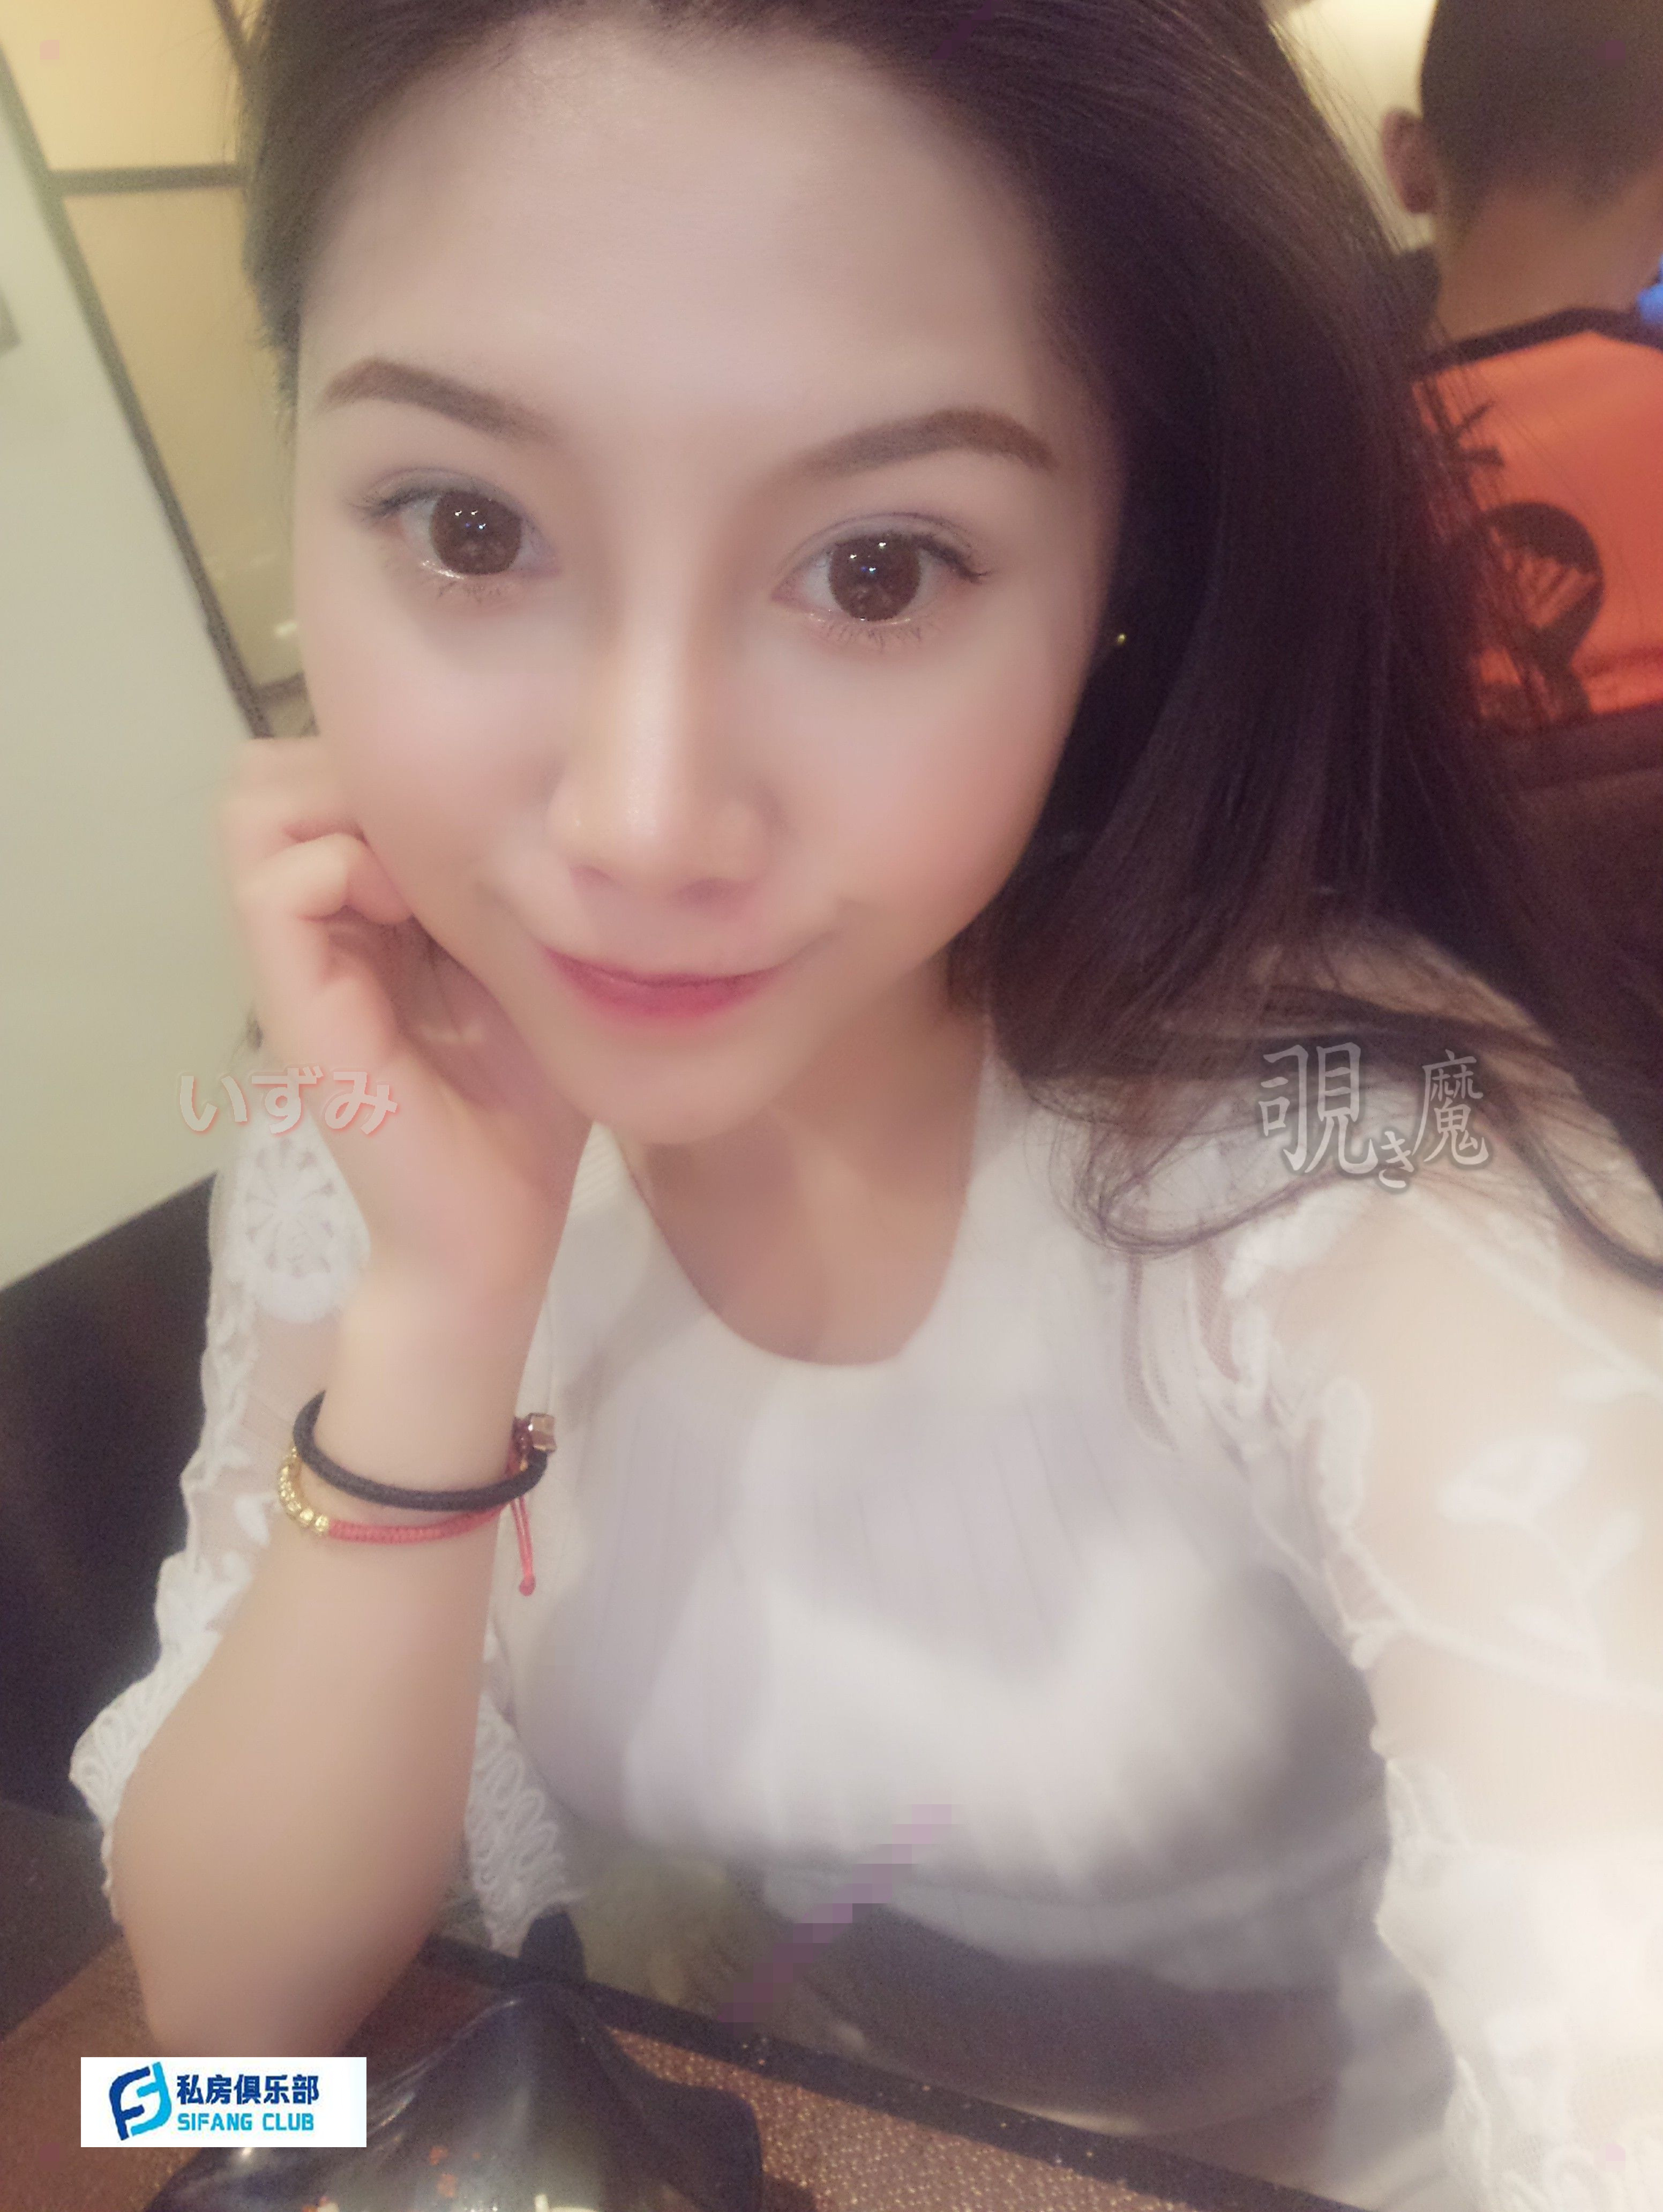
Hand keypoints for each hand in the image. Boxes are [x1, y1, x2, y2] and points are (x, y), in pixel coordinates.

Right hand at [220, 737, 592, 1301]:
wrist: (494, 1231)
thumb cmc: (526, 1108)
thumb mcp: (534, 968)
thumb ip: (515, 890)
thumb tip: (538, 796)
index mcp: (368, 912)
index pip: (321, 774)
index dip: (384, 767)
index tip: (467, 813)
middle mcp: (319, 927)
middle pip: (273, 776)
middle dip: (353, 773)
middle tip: (436, 834)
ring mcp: (297, 964)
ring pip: (254, 810)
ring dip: (339, 810)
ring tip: (418, 871)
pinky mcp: (297, 1007)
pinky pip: (273, 888)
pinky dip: (337, 867)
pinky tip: (410, 907)